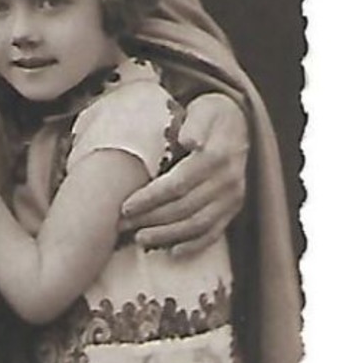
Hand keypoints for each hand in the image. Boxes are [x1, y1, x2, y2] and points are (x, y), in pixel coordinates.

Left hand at [120, 92, 247, 256]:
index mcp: (216, 157)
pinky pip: (215, 232)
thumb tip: (189, 140)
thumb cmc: (209, 115)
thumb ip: (194, 124)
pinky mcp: (234, 208)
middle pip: (185, 207)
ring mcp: (233, 197)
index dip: (150, 198)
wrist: (239, 122)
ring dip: (168, 235)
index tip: (125, 207)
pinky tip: (173, 252)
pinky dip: (195, 244)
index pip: (178, 184)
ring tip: (140, 240)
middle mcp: (227, 180)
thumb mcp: (202, 110)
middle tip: (123, 226)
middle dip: (152, 219)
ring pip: (199, 224)